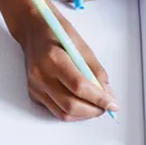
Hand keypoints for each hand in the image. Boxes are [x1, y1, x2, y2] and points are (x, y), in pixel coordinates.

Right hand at [12, 4, 118, 120]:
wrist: (32, 30)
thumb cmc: (57, 32)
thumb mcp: (81, 46)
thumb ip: (95, 71)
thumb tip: (107, 94)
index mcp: (54, 59)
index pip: (79, 87)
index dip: (99, 99)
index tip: (113, 104)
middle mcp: (41, 75)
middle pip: (71, 105)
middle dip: (93, 110)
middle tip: (106, 107)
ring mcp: (35, 86)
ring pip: (63, 113)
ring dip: (83, 114)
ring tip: (95, 107)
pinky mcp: (33, 93)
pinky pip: (55, 110)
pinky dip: (71, 111)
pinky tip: (80, 102)